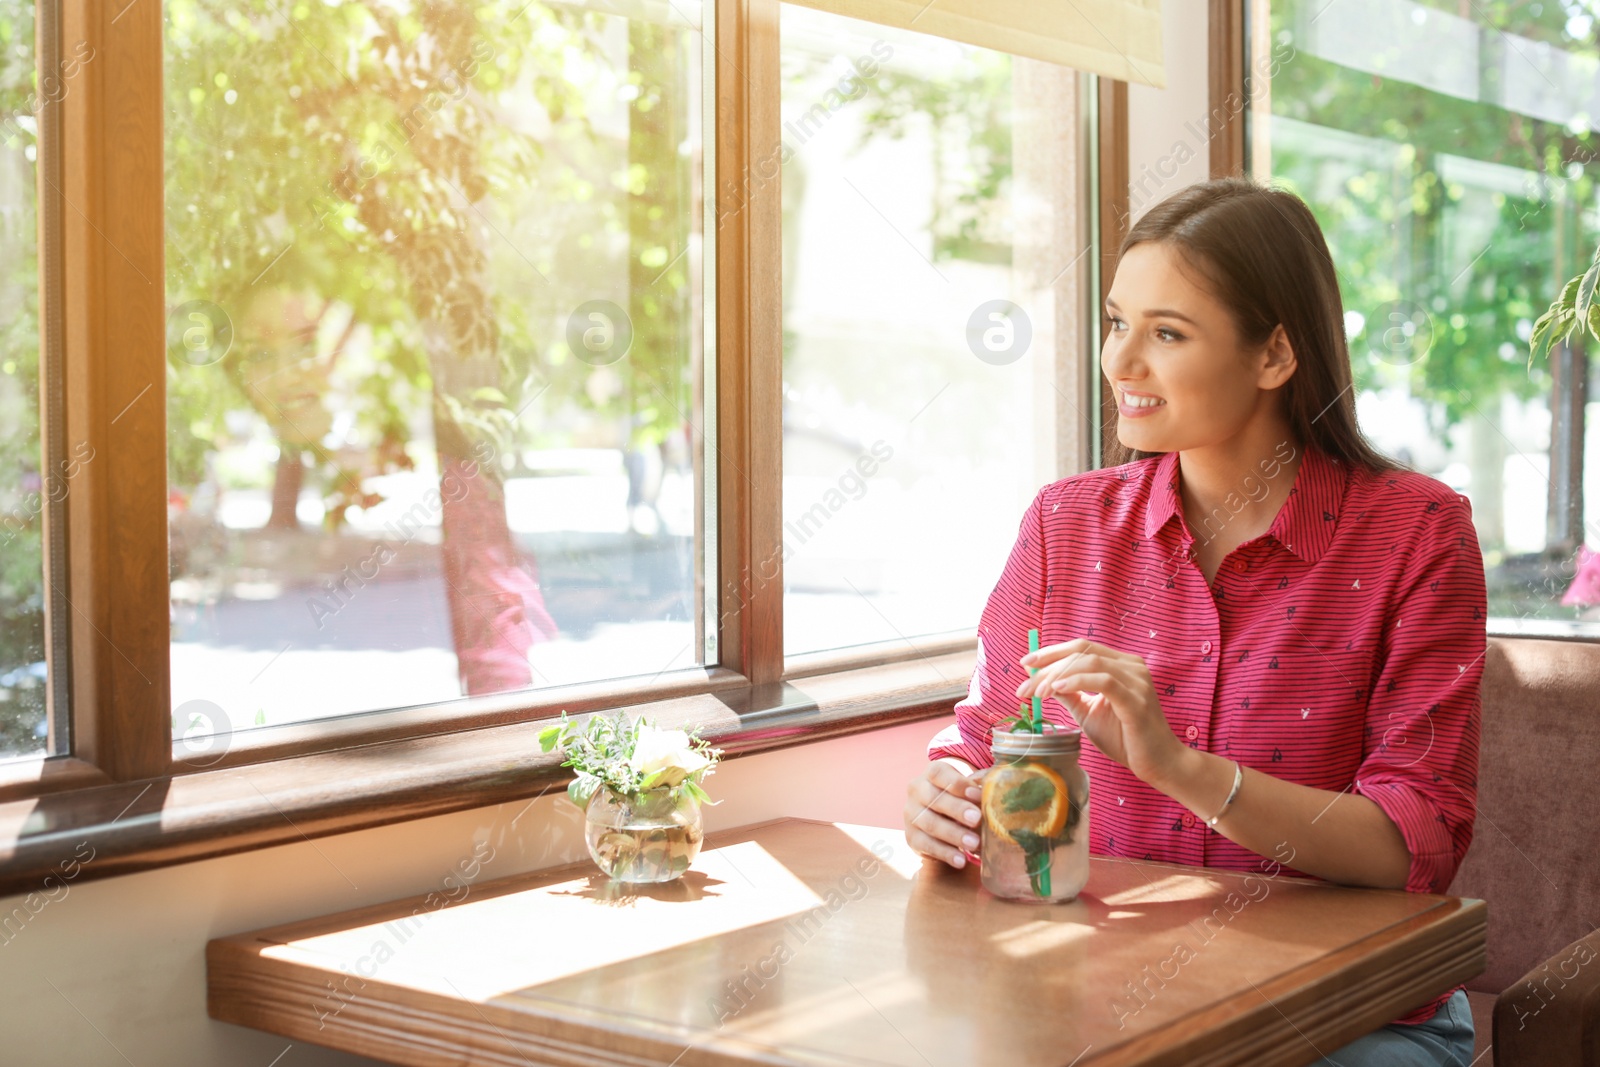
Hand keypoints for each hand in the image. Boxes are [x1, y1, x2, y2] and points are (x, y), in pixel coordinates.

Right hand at [904, 759, 987, 868]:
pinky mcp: (912, 836)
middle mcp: (917, 790)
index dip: (958, 783)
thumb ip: (979, 789)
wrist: (940, 818)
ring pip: (930, 823)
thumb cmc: (960, 798)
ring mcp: (911, 814)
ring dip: (953, 834)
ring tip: (973, 843)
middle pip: (934, 798)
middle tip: (976, 818)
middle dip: (957, 809)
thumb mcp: (968, 788)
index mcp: (931, 773)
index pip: (939, 773)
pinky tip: (960, 860)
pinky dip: (945, 853)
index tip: (977, 795)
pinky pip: (926, 845)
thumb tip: (994, 794)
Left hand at [1015, 638, 1186, 787]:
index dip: (1051, 652)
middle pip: (1082, 650)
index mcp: (1121, 665)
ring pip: (1089, 662)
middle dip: (1047, 665)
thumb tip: (1042, 679)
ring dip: (1057, 675)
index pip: (1081, 646)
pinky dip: (1077, 681)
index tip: (1025, 664)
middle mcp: (1131, 666)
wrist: (1158, 763)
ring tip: (1037, 693)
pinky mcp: (1136, 699)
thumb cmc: (1125, 738)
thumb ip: (1069, 694)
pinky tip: (1057, 690)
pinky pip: (1104, 681)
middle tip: (1024, 686)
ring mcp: (1136, 680)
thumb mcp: (1089, 712)